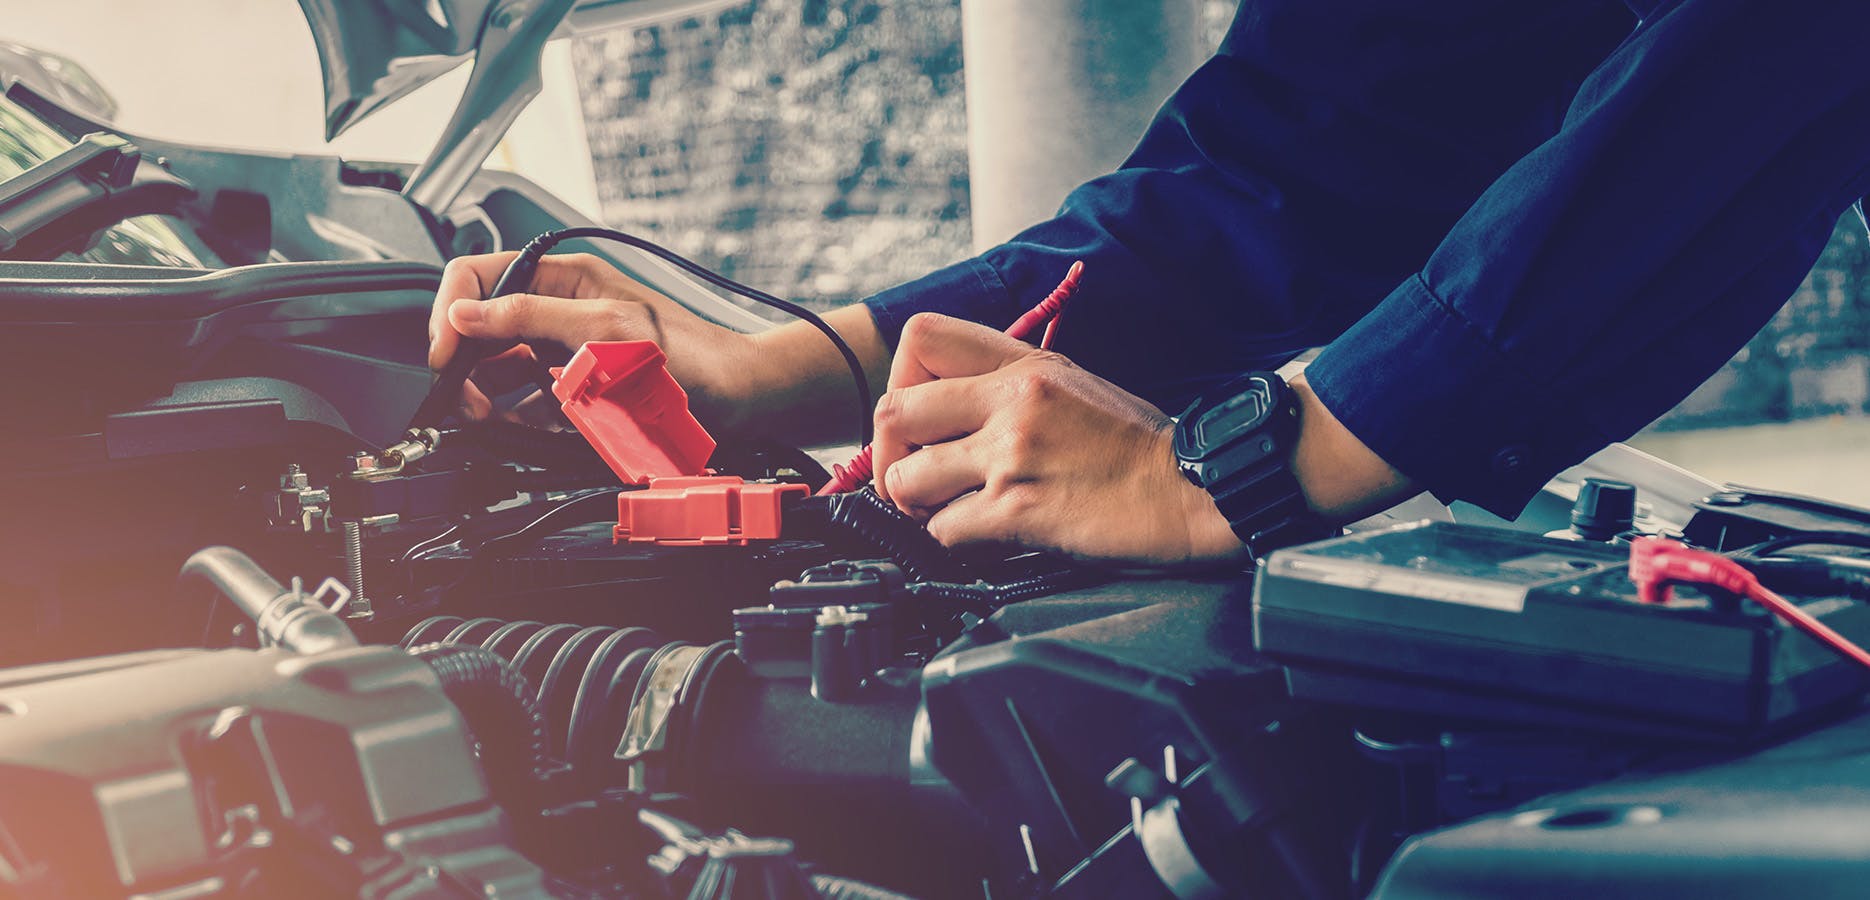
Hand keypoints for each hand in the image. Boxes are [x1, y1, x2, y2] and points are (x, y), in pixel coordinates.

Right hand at [427, 252, 758, 429]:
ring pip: (499, 369)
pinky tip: (511, 426)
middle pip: (483, 328)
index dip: (451, 312)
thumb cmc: (690, 355)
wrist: (737, 398)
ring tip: (481, 415)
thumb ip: (531, 315)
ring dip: (482, 392)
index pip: (480, 278)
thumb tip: (466, 312)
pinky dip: (512, 415)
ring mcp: (565, 352)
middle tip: (458, 396)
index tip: (444, 352)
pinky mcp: (576, 391)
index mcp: (563, 278)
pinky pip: (527, 402)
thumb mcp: (604, 327)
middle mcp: (559, 311)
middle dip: (462, 360)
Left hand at [870, 313, 1247, 566]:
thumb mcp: (1072, 384)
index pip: (921, 338)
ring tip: (944, 509)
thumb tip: (945, 407)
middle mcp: (1013, 401)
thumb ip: (1007, 385)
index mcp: (1025, 364)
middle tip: (913, 475)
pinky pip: (944, 529)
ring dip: (915, 504)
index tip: (916, 416)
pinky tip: (980, 535)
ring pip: (907, 478)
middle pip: (893, 412)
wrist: (1192, 490)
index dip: (901, 380)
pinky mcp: (1019, 509)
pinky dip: (951, 539)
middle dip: (889, 454)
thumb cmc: (1137, 447)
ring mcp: (1013, 454)